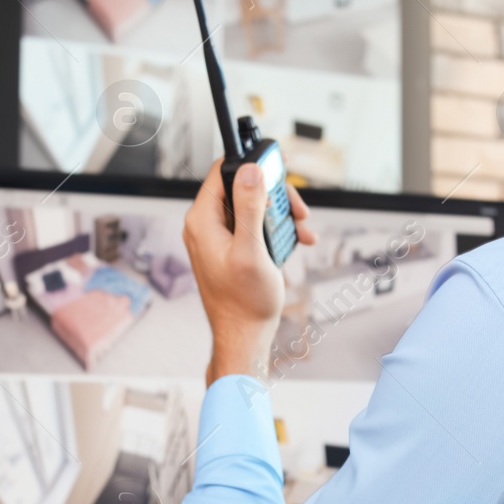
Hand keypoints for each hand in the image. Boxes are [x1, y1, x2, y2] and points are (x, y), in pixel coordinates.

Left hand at [183, 158, 315, 384]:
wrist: (245, 336)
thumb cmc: (245, 302)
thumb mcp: (252, 250)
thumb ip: (249, 208)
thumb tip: (249, 170)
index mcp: (202, 221)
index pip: (222, 172)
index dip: (252, 167)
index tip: (278, 171)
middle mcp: (206, 225)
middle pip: (242, 188)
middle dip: (274, 196)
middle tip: (298, 210)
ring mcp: (218, 237)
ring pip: (253, 206)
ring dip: (280, 215)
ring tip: (302, 230)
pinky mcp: (232, 249)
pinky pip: (254, 227)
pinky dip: (276, 231)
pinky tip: (296, 241)